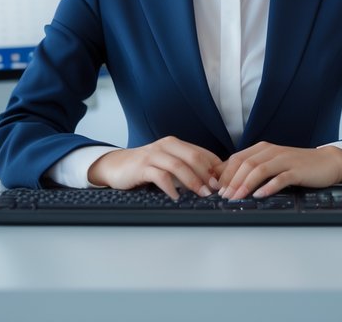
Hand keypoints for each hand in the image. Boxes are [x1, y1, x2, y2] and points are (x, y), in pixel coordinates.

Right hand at [87, 136, 222, 199]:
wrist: (116, 166)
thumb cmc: (146, 167)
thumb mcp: (169, 164)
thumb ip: (187, 168)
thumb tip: (213, 182)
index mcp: (176, 144)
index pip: (203, 153)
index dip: (216, 168)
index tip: (225, 183)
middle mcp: (166, 145)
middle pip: (193, 157)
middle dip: (208, 174)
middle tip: (216, 190)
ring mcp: (153, 155)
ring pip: (178, 165)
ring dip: (193, 181)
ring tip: (202, 194)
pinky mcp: (141, 166)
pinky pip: (160, 176)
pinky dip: (171, 187)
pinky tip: (177, 197)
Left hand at [216, 143, 341, 198]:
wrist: (328, 162)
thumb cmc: (298, 165)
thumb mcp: (273, 163)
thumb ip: (255, 168)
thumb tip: (230, 181)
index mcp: (263, 148)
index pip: (237, 158)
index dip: (224, 173)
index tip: (215, 188)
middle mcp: (272, 151)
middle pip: (245, 164)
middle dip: (232, 181)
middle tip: (223, 196)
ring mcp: (285, 160)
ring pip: (259, 169)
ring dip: (245, 184)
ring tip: (237, 197)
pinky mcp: (297, 170)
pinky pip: (280, 178)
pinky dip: (268, 187)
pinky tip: (260, 195)